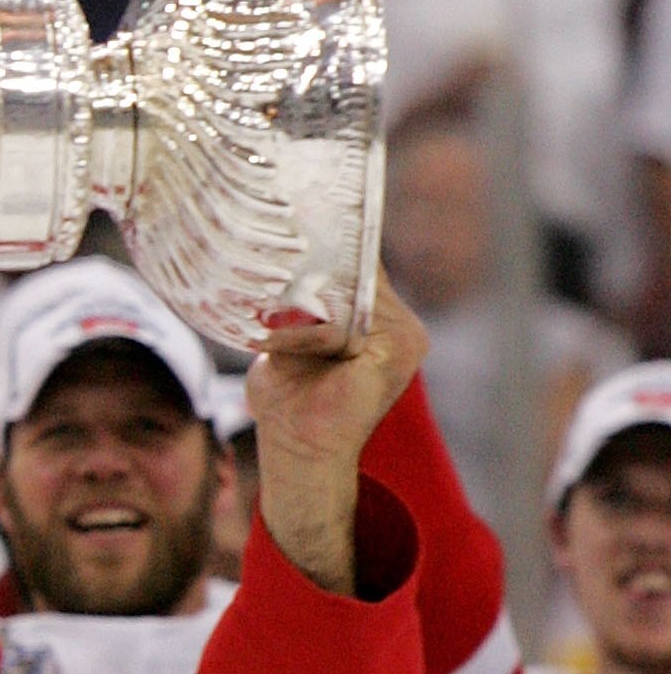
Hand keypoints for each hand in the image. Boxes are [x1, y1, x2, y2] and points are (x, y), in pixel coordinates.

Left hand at [247, 272, 428, 593]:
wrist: (297, 449)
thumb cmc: (289, 398)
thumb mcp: (289, 338)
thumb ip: (297, 304)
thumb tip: (276, 262)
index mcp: (382, 319)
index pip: (360, 265)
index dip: (327, 247)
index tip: (296, 224)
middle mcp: (402, 324)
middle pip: (357, 270)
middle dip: (312, 270)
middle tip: (268, 268)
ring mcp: (405, 337)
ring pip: (349, 291)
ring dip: (304, 304)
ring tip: (274, 331)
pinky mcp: (396, 352)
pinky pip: (346, 321)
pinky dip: (308, 332)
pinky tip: (284, 347)